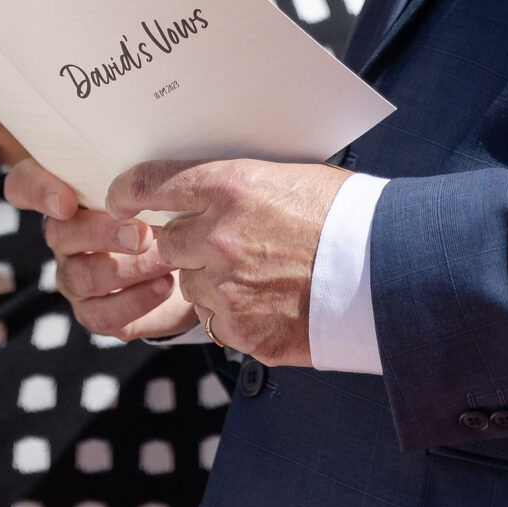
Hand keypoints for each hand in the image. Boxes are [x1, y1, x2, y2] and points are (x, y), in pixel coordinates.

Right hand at [3, 158, 197, 341]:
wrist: (189, 260)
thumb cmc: (165, 209)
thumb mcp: (154, 184)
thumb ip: (140, 175)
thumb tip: (152, 173)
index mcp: (66, 194)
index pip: (23, 185)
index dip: (36, 192)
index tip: (66, 202)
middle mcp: (62, 235)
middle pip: (59, 234)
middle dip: (103, 235)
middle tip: (143, 234)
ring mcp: (74, 276)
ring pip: (83, 277)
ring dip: (129, 269)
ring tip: (165, 259)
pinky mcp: (93, 312)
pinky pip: (100, 315)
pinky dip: (135, 301)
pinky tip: (164, 285)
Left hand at [109, 157, 350, 366]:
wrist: (389, 272)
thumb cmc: (347, 215)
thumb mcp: (290, 176)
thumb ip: (237, 184)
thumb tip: (205, 187)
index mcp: (228, 187)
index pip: (151, 184)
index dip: (127, 192)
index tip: (118, 200)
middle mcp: (216, 236)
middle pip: (168, 242)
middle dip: (186, 244)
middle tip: (223, 244)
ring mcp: (226, 287)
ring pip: (190, 285)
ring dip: (210, 281)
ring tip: (258, 276)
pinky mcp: (242, 330)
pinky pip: (216, 321)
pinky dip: (234, 315)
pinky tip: (269, 303)